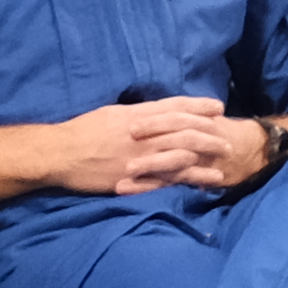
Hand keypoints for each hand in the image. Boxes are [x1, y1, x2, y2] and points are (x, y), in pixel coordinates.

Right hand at [44, 96, 230, 193]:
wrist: (59, 154)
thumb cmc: (81, 131)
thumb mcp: (110, 114)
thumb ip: (136, 115)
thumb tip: (156, 112)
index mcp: (136, 116)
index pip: (174, 108)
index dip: (198, 106)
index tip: (218, 107)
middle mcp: (142, 135)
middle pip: (183, 130)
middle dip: (209, 132)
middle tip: (228, 136)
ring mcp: (139, 157)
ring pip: (180, 153)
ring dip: (205, 155)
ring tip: (224, 157)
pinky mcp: (134, 179)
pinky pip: (166, 179)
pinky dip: (187, 179)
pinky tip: (204, 181)